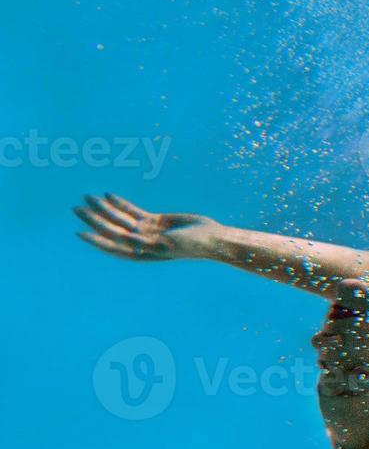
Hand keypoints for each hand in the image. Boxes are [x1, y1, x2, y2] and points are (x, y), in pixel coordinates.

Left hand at [74, 193, 220, 261]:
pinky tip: (108, 195)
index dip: (96, 240)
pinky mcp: (155, 220)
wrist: (211, 237)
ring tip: (88, 197)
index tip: (79, 232)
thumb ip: (146, 242)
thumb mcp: (168, 245)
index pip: (113, 246)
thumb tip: (125, 238)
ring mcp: (146, 231)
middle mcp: (140, 243)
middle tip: (77, 208)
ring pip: (120, 218)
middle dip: (94, 219)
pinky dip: (121, 204)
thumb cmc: (192, 245)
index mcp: (141, 253)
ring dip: (104, 208)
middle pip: (112, 229)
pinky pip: (133, 211)